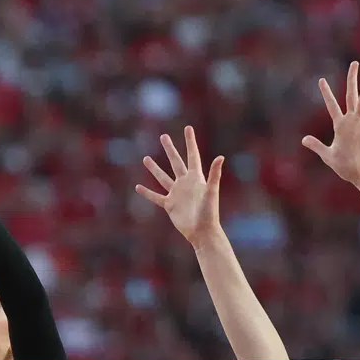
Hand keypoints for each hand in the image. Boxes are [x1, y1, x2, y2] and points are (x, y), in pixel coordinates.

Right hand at [134, 126, 223, 246]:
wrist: (202, 231)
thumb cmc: (209, 213)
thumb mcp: (212, 192)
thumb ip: (215, 174)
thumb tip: (220, 157)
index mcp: (196, 178)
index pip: (192, 155)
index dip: (190, 141)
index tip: (188, 128)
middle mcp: (185, 183)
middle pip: (176, 162)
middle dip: (170, 149)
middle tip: (163, 136)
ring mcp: (177, 193)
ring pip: (163, 177)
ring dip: (155, 168)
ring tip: (145, 158)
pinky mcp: (170, 205)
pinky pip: (156, 197)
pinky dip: (147, 192)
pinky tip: (138, 187)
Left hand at [302, 61, 359, 189]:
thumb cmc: (347, 167)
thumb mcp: (327, 155)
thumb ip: (317, 145)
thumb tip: (304, 139)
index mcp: (340, 126)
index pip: (332, 105)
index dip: (326, 93)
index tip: (321, 80)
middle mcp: (351, 121)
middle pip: (351, 96)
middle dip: (352, 80)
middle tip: (354, 63)